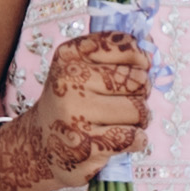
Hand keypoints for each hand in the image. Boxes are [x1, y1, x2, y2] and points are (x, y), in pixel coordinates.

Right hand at [0, 31, 149, 190]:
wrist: (39, 146)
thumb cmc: (71, 103)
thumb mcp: (81, 69)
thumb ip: (116, 54)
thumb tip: (150, 47)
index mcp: (69, 56)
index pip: (124, 44)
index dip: (140, 57)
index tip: (139, 67)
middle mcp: (69, 81)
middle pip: (137, 80)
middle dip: (140, 93)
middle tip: (122, 101)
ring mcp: (76, 114)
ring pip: (139, 110)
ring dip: (139, 119)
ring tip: (119, 122)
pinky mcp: (86, 145)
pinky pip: (134, 137)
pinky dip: (136, 140)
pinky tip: (118, 139)